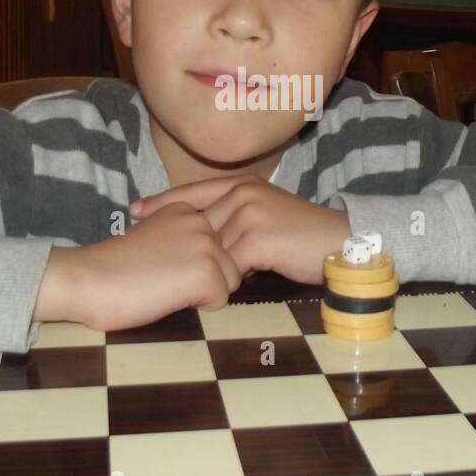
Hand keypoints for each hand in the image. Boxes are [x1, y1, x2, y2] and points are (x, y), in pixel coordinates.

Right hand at [38, 202, 240, 330]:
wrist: (87, 279)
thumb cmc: (113, 268)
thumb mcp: (154, 239)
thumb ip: (182, 241)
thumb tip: (208, 260)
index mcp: (186, 210)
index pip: (217, 244)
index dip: (196, 265)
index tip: (163, 268)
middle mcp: (200, 221)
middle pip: (229, 262)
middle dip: (205, 278)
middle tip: (164, 281)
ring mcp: (205, 244)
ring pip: (230, 281)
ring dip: (203, 292)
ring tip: (166, 288)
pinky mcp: (205, 271)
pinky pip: (220, 300)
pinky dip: (197, 307)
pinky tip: (167, 297)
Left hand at [129, 175, 351, 284]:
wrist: (342, 244)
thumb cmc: (304, 238)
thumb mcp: (267, 218)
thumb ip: (236, 221)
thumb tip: (204, 243)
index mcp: (243, 185)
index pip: (191, 192)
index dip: (161, 203)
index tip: (133, 212)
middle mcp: (243, 193)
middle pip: (198, 226)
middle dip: (182, 247)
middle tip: (156, 262)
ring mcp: (249, 215)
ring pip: (211, 250)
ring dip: (212, 270)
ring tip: (199, 284)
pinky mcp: (257, 239)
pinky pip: (228, 267)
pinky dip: (227, 281)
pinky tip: (230, 290)